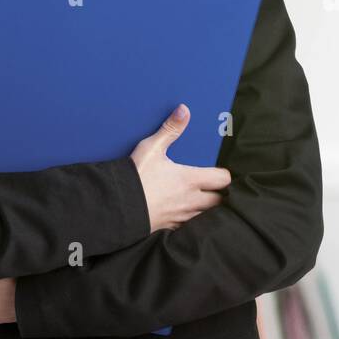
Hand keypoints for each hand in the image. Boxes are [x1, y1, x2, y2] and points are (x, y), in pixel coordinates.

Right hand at [131, 103, 230, 232]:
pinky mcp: (170, 228)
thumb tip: (184, 110)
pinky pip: (189, 227)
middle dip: (219, 194)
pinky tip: (181, 212)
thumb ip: (169, 130)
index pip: (223, 179)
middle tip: (212, 187)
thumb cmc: (135, 177)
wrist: (115, 207)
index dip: (224, 175)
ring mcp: (182, 217)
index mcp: (191, 179)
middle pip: (220, 201)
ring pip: (206, 216)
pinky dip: (191, 221)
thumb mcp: (151, 148)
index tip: (217, 172)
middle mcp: (191, 200)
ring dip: (206, 208)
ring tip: (199, 200)